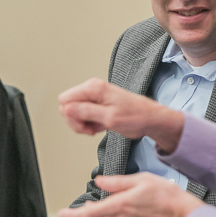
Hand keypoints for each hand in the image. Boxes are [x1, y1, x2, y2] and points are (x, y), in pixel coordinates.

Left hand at [57, 173, 204, 216]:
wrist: (184, 214)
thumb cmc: (166, 194)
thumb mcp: (141, 179)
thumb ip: (117, 181)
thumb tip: (100, 181)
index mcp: (120, 205)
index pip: (89, 213)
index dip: (73, 213)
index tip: (61, 212)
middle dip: (84, 216)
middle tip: (82, 206)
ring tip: (95, 209)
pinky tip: (112, 215)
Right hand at [59, 78, 184, 152]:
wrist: (150, 119)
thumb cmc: (135, 117)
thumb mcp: (109, 118)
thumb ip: (86, 112)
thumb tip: (65, 109)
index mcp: (93, 88)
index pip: (64, 100)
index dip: (71, 115)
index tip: (86, 124)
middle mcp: (92, 89)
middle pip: (67, 107)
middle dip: (77, 121)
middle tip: (92, 128)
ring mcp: (94, 96)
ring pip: (74, 113)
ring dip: (84, 124)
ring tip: (99, 127)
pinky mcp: (97, 104)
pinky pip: (84, 115)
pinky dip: (90, 124)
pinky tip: (102, 125)